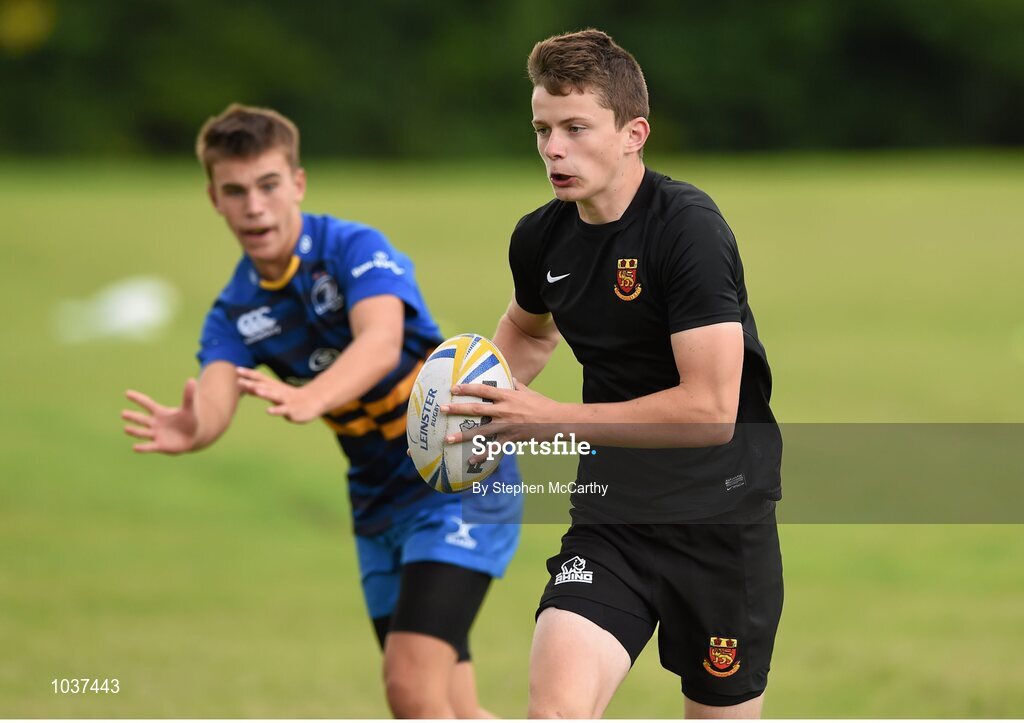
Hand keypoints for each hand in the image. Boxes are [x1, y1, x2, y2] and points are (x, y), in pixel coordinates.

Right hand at [122, 380, 200, 453]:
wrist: (193, 437)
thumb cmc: (189, 420)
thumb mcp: (189, 408)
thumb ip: (188, 396)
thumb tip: (192, 379)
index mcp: (160, 413)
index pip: (147, 404)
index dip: (138, 398)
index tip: (127, 393)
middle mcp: (155, 423)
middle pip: (142, 419)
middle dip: (133, 416)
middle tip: (123, 413)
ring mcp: (156, 435)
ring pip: (143, 433)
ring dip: (134, 431)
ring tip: (126, 428)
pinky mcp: (160, 446)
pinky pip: (150, 447)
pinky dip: (143, 447)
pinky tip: (134, 447)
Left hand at [236, 367, 322, 422]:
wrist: (314, 401)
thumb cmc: (291, 398)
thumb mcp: (275, 393)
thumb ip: (261, 390)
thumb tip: (246, 387)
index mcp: (274, 386)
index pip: (260, 378)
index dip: (249, 374)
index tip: (237, 369)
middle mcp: (278, 391)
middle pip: (264, 386)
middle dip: (252, 383)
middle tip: (239, 380)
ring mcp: (285, 400)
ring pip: (274, 396)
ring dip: (264, 393)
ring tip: (255, 390)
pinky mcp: (291, 410)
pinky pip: (282, 410)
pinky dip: (275, 410)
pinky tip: (268, 411)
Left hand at [441, 379, 563, 445]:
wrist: (558, 421)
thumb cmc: (543, 404)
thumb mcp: (529, 392)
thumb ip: (517, 385)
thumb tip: (510, 377)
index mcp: (508, 396)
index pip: (483, 390)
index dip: (467, 388)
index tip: (453, 388)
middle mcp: (504, 410)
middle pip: (477, 409)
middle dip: (457, 409)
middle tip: (442, 409)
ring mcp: (507, 426)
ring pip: (481, 431)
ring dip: (462, 435)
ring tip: (447, 439)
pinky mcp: (512, 439)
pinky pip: (494, 448)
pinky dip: (482, 455)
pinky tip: (470, 460)